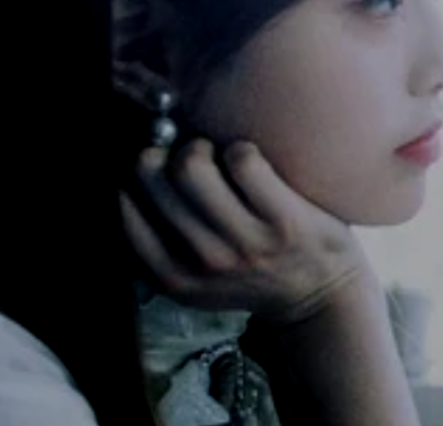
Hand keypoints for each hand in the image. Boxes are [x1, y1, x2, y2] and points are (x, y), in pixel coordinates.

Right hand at [124, 139, 373, 325]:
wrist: (320, 296)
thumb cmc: (250, 272)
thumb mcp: (193, 277)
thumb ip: (158, 242)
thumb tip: (128, 176)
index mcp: (171, 275)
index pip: (122, 203)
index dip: (137, 173)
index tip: (158, 169)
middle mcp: (203, 261)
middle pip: (151, 172)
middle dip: (166, 152)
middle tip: (191, 159)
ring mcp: (245, 243)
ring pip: (191, 163)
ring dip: (202, 146)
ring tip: (217, 157)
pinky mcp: (285, 221)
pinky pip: (243, 160)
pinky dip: (241, 149)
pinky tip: (250, 162)